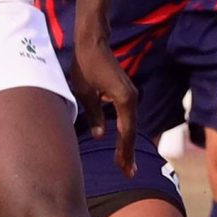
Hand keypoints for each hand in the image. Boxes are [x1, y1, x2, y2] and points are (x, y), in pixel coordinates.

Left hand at [72, 32, 139, 175]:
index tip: (123, 168)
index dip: (124, 151)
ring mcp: (130, 95)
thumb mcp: (84, 92)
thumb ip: (94, 115)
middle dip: (128, 152)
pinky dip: (125, 131)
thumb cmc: (86, 65)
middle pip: (131, 131)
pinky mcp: (125, 92)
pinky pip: (127, 117)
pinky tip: (121, 142)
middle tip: (129, 173)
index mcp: (123, 99)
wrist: (93, 42)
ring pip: (130, 125)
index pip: (125, 132)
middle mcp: (131, 98)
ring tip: (125, 163)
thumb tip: (101, 135)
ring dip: (127, 143)